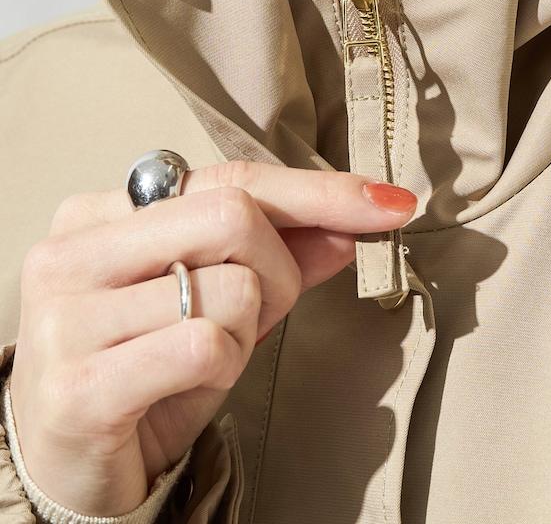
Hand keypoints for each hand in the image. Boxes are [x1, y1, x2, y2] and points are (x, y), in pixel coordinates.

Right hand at [9, 160, 416, 515]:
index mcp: (101, 214)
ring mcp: (67, 317)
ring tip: (203, 357)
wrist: (69, 465)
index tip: (388, 204)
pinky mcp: (77, 385)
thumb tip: (348, 227)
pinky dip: (222, 367)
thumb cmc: (145, 371)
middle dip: (279, 270)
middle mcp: (74, 251)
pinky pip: (204, 346)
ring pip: (232, 288)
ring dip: (247, 331)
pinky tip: (182, 385)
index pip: (230, 178)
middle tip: (258, 313)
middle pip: (234, 217)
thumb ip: (279, 258)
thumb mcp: (217, 305)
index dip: (317, 191)